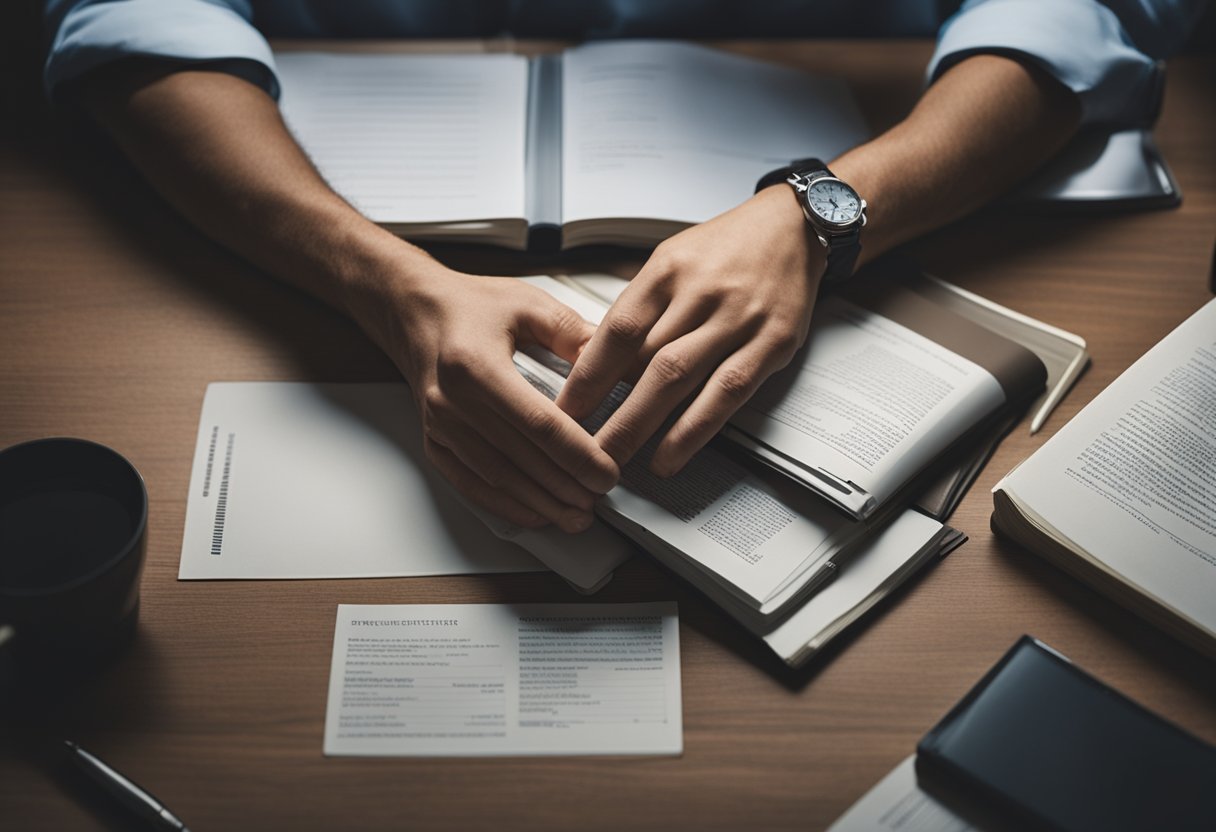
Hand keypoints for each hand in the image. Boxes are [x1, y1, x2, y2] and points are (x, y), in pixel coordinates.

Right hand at [355, 262, 619, 531]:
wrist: (414, 312)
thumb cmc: (470, 306)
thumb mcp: (528, 304)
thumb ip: (574, 335)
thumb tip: (620, 365)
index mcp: (476, 365)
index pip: (539, 424)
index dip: (577, 454)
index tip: (607, 471)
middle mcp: (451, 401)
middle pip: (520, 458)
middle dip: (566, 486)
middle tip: (601, 497)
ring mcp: (439, 426)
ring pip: (498, 478)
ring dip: (541, 503)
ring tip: (576, 515)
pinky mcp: (434, 441)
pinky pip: (471, 484)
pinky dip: (505, 505)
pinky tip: (534, 514)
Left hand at [556, 185, 824, 475]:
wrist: (792, 227)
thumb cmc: (725, 247)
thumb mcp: (671, 260)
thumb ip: (640, 308)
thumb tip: (596, 361)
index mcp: (669, 269)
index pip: (619, 329)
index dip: (588, 374)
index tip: (566, 408)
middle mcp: (702, 293)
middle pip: (646, 360)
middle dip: (608, 409)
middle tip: (580, 446)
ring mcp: (740, 320)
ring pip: (681, 379)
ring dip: (643, 425)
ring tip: (615, 459)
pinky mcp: (771, 344)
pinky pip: (726, 394)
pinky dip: (693, 429)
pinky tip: (669, 455)